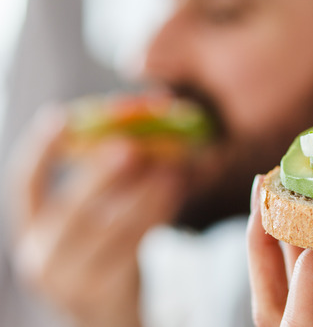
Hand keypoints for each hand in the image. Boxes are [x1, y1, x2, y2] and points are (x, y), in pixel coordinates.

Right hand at [9, 107, 184, 326]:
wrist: (110, 323)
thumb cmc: (104, 261)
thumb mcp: (93, 225)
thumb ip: (107, 186)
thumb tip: (142, 132)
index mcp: (31, 232)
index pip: (25, 186)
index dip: (41, 151)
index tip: (60, 116)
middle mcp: (42, 257)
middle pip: (72, 208)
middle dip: (102, 173)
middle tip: (133, 144)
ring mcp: (71, 280)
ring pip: (112, 227)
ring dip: (146, 190)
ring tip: (173, 164)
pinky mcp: (106, 292)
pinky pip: (136, 244)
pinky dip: (159, 212)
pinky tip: (178, 188)